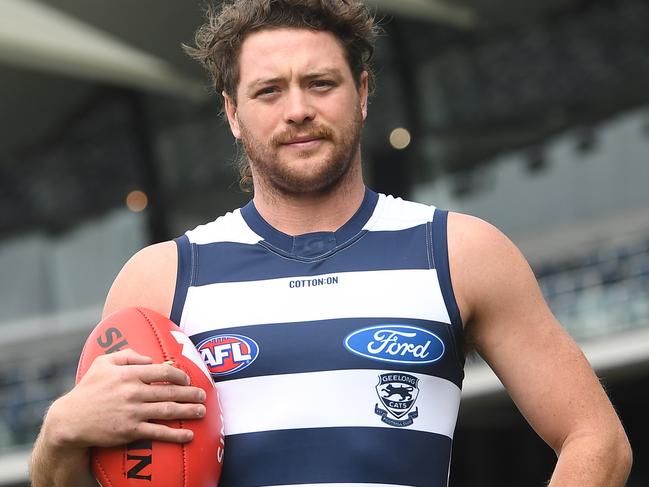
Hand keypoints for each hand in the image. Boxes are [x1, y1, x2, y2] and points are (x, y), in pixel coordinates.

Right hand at [47, 349, 205, 448]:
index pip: (163, 371)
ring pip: (168, 410)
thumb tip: (150, 358)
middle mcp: (133, 392)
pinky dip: (176, 434)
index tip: (188, 378)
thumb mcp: (102, 363)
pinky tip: (189, 435)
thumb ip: (126, 354)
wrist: (70, 420)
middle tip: (203, 395)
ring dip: (189, 411)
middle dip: (191, 393)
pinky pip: (158, 432)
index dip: (180, 374)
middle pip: (170, 391)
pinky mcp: (130, 431)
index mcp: (129, 374)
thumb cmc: (87, 389)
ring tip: (202, 411)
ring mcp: (133, 412)